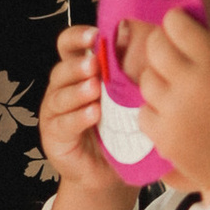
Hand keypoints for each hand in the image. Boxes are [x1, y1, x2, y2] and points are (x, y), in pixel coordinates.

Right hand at [37, 27, 132, 209]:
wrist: (108, 174)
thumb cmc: (119, 131)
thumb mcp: (126, 99)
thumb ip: (129, 76)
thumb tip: (155, 46)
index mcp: (79, 73)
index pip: (69, 46)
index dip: (77, 37)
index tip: (95, 35)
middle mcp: (63, 88)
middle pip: (62, 69)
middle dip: (78, 65)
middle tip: (95, 65)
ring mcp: (55, 113)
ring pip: (60, 95)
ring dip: (77, 90)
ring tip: (94, 88)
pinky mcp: (54, 136)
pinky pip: (64, 124)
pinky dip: (78, 117)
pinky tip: (93, 114)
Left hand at [134, 9, 209, 200]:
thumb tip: (195, 33)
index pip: (177, 25)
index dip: (175, 23)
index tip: (177, 26)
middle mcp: (190, 82)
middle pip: (155, 47)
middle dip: (160, 46)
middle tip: (168, 53)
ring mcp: (173, 109)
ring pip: (146, 79)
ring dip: (156, 81)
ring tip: (172, 90)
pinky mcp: (161, 134)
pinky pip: (143, 111)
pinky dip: (153, 112)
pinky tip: (170, 115)